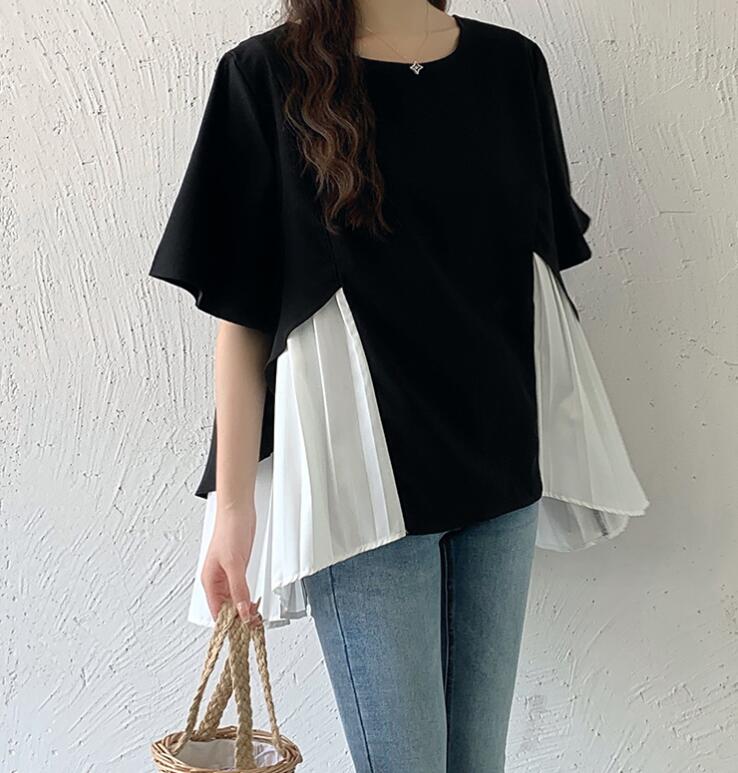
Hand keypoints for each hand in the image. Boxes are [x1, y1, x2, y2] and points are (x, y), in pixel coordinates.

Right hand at [201, 506, 259, 623]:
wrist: (238, 511)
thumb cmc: (229, 531)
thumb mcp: (234, 564)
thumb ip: (238, 588)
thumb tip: (241, 612)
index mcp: (210, 582)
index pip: (217, 613)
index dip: (228, 626)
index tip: (241, 636)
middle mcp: (217, 581)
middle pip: (226, 609)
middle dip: (238, 619)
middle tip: (254, 629)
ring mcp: (228, 575)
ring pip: (235, 600)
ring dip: (244, 610)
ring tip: (256, 620)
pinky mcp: (238, 569)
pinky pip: (242, 590)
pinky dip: (247, 599)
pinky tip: (254, 604)